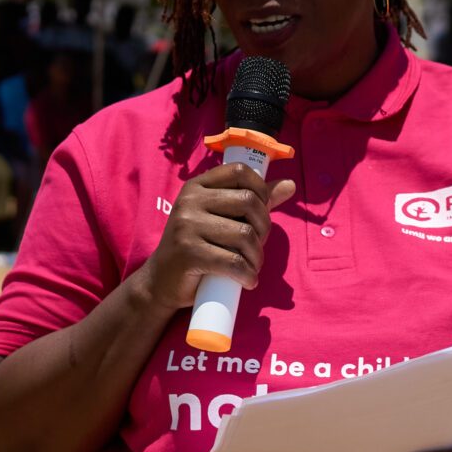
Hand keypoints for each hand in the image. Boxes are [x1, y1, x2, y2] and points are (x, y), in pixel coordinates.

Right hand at [136, 162, 296, 311]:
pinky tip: (247, 280)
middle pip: (248, 201)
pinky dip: (247, 275)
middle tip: (257, 246)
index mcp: (197, 186)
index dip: (260, 189)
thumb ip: (254, 200)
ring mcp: (186, 226)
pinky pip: (233, 262)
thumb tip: (290, 185)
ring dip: (256, 257)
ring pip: (244, 234)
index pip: (240, 171)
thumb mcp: (219, 217)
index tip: (260, 212)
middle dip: (263, 227)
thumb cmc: (196, 246)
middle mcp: (190, 200)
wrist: (161, 281)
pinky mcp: (188, 253)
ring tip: (252, 266)